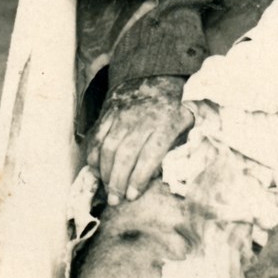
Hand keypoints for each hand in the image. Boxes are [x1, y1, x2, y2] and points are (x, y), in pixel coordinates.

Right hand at [86, 76, 193, 204]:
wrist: (152, 78)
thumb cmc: (171, 109)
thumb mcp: (184, 125)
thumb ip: (176, 148)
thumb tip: (165, 177)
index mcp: (164, 124)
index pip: (150, 155)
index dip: (139, 178)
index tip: (132, 196)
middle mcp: (141, 120)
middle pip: (125, 154)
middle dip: (118, 181)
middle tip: (116, 200)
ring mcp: (122, 116)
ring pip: (108, 148)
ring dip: (105, 173)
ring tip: (107, 190)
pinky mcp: (108, 113)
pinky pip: (97, 137)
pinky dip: (94, 156)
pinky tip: (97, 171)